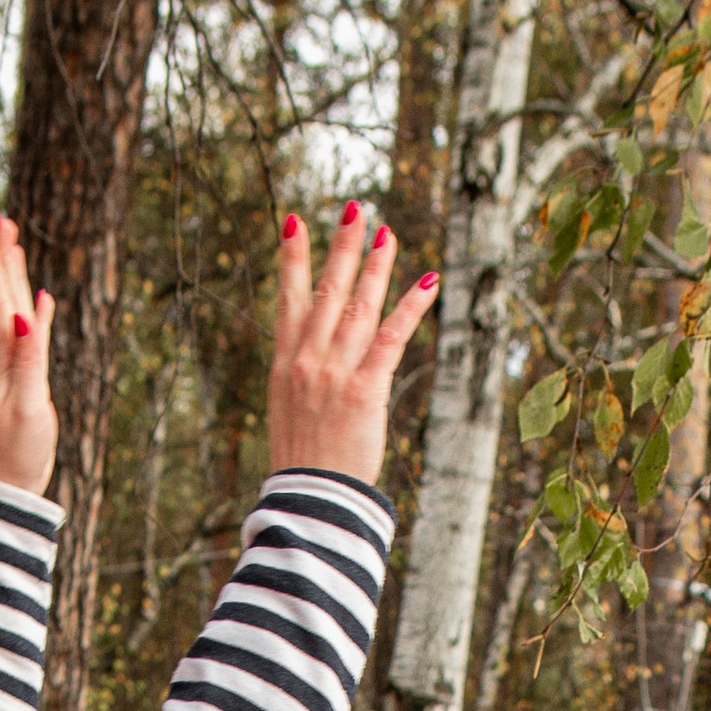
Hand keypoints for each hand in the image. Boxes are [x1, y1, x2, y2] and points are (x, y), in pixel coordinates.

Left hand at [0, 216, 56, 497]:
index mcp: (3, 356)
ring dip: (15, 278)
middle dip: (2, 259)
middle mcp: (6, 355)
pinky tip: (43, 300)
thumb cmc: (17, 450)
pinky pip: (34, 336)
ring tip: (15, 247)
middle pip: (3, 297)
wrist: (9, 484)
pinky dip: (38, 314)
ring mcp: (17, 366)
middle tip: (1, 220)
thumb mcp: (27, 405)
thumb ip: (28, 361)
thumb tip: (24, 317)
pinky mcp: (29, 379)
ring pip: (16, 310)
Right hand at [271, 202, 440, 484]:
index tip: (294, 222)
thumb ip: (301, 385)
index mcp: (284, 366)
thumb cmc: (303, 471)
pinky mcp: (364, 389)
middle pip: (327, 291)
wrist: (308, 500)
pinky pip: (392, 338)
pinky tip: (427, 282)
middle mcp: (307, 361)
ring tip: (387, 233)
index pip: (287, 299)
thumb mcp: (289, 418)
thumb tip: (314, 371)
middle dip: (342, 247)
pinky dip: (411, 308)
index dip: (292, 259)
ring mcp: (334, 372)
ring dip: (376, 266)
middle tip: (355, 209)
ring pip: (359, 306)